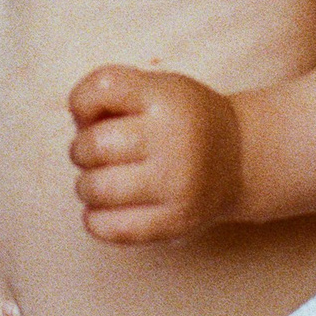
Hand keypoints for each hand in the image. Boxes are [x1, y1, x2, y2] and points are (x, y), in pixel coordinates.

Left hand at [68, 65, 244, 243]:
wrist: (240, 158)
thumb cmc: (182, 120)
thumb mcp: (158, 87)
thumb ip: (112, 95)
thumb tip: (76, 127)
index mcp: (167, 98)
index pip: (101, 89)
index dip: (81, 102)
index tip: (90, 114)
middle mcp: (173, 139)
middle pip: (92, 145)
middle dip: (81, 150)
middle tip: (95, 153)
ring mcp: (176, 184)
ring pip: (96, 189)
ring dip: (86, 186)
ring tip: (100, 181)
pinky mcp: (176, 222)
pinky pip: (114, 228)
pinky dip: (95, 220)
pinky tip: (102, 210)